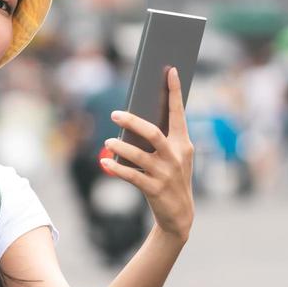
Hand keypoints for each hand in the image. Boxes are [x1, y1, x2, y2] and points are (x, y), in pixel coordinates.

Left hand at [101, 67, 194, 242]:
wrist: (180, 215)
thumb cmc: (173, 178)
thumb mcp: (175, 157)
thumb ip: (163, 139)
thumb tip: (137, 119)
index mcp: (183, 143)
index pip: (178, 113)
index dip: (174, 92)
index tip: (170, 71)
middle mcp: (176, 156)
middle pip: (152, 133)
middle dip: (132, 122)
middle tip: (114, 114)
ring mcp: (165, 173)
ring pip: (139, 155)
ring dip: (120, 147)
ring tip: (107, 141)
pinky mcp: (154, 189)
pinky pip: (131, 176)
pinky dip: (116, 168)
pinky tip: (104, 162)